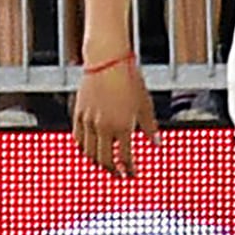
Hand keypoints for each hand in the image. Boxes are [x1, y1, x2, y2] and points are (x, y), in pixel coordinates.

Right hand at [72, 57, 158, 177]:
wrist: (107, 60)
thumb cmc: (128, 79)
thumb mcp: (145, 104)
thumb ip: (150, 127)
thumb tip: (156, 143)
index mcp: (122, 126)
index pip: (125, 158)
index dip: (129, 170)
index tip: (132, 174)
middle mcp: (103, 126)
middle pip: (105, 160)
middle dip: (113, 171)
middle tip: (119, 175)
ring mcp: (88, 121)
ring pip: (88, 152)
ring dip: (97, 162)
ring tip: (105, 164)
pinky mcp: (78, 113)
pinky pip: (78, 138)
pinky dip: (83, 148)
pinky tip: (89, 149)